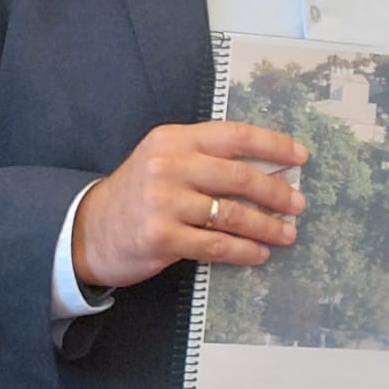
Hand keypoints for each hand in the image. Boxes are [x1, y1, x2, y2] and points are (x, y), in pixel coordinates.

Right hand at [71, 121, 307, 288]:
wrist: (88, 230)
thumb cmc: (139, 194)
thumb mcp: (165, 161)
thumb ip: (206, 159)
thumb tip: (270, 169)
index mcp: (175, 139)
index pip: (235, 135)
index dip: (273, 145)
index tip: (300, 156)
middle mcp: (169, 165)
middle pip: (239, 177)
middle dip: (276, 192)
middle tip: (299, 204)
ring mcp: (163, 202)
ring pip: (231, 214)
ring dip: (266, 226)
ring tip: (287, 233)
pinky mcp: (160, 237)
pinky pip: (215, 245)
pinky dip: (243, 250)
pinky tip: (258, 253)